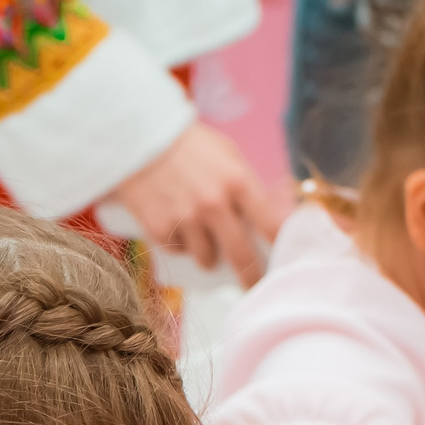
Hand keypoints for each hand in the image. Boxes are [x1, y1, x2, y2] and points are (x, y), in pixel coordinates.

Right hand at [114, 122, 292, 285]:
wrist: (137, 138)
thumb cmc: (189, 146)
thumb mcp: (227, 155)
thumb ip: (246, 185)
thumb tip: (271, 216)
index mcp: (238, 182)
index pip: (272, 226)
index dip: (283, 248)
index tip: (287, 262)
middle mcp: (214, 204)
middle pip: (242, 257)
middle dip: (251, 278)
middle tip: (254, 285)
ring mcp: (186, 218)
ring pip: (207, 260)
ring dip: (208, 256)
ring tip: (204, 241)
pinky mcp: (159, 228)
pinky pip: (178, 251)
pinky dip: (180, 245)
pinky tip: (177, 229)